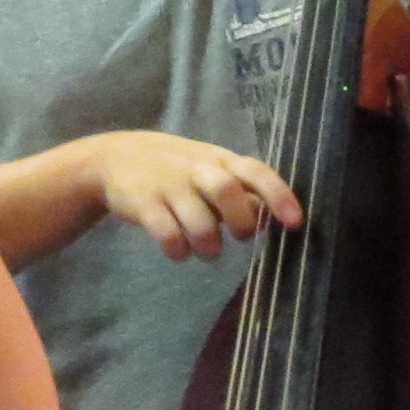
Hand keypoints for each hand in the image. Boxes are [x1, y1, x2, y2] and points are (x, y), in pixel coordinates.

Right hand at [75, 131, 299, 262]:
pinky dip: (178, 251)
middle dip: (241, 222)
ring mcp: (168, 186)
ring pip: (199, 223)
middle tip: (240, 237)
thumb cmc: (174, 168)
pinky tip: (178, 252)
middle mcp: (196, 169)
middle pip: (227, 192)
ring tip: (207, 251)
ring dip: (209, 246)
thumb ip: (238, 189)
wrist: (114, 158)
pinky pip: (168, 235)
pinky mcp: (144, 204)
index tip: (295, 223)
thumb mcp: (208, 168)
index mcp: (219, 159)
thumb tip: (269, 217)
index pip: (256, 172)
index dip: (278, 196)